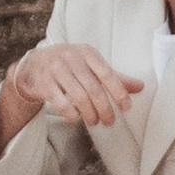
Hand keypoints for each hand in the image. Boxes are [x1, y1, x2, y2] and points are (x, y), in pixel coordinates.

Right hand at [6, 42, 144, 134]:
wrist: (34, 65)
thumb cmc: (69, 66)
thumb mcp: (91, 66)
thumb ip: (114, 77)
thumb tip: (140, 86)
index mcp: (87, 52)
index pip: (107, 74)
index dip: (118, 92)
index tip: (126, 108)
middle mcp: (72, 58)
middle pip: (93, 88)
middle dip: (104, 108)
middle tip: (109, 122)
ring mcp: (56, 70)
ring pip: (78, 97)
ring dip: (89, 113)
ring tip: (94, 121)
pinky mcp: (44, 83)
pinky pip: (61, 103)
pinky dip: (71, 114)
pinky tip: (75, 117)